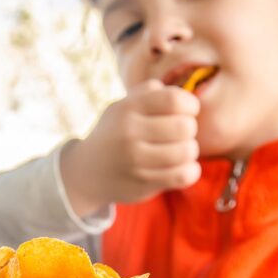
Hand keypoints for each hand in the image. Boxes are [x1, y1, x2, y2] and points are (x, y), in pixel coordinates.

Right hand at [60, 79, 200, 216]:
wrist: (86, 173)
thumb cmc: (115, 134)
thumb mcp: (122, 106)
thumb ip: (149, 93)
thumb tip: (181, 96)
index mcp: (127, 108)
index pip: (174, 100)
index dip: (190, 105)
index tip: (186, 112)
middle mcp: (129, 133)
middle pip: (185, 127)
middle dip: (189, 129)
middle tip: (179, 134)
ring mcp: (136, 161)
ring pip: (186, 152)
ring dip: (189, 150)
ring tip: (180, 150)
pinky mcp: (143, 184)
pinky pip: (183, 176)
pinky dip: (191, 171)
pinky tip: (182, 167)